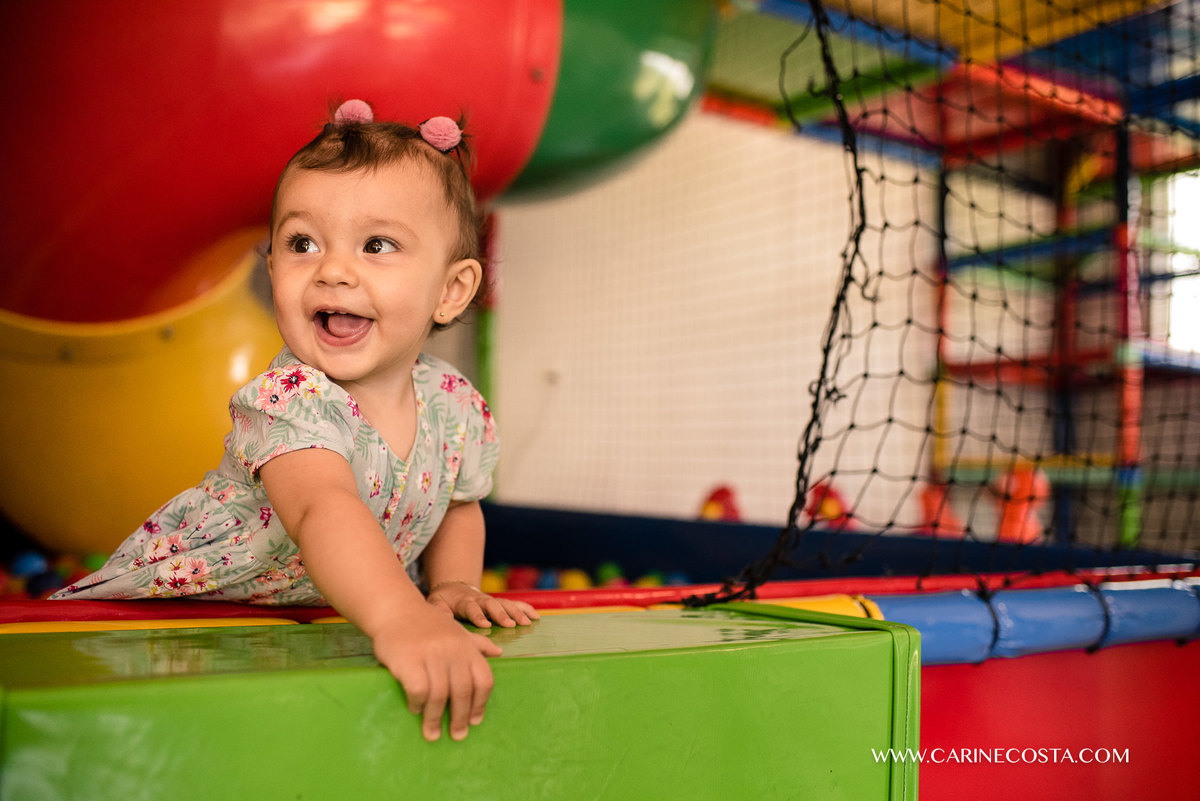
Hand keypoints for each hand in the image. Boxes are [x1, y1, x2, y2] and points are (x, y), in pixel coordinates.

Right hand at [370, 604, 502, 741]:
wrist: (397, 609)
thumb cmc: (428, 624)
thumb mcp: (457, 631)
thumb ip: (477, 644)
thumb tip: (499, 654)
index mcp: (467, 647)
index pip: (484, 680)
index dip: (481, 704)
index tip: (475, 721)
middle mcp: (453, 651)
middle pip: (463, 692)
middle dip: (461, 718)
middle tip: (457, 735)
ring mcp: (431, 655)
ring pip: (440, 695)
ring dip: (435, 719)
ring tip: (432, 734)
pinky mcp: (409, 660)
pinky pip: (418, 690)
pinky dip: (418, 704)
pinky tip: (415, 709)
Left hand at [427, 580, 539, 627]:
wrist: (453, 588)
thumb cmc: (444, 600)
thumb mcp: (435, 602)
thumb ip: (438, 609)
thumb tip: (443, 616)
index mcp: (464, 602)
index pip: (472, 608)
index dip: (479, 616)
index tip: (487, 625)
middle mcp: (480, 600)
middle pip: (492, 605)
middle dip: (502, 614)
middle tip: (511, 624)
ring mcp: (491, 600)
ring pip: (506, 604)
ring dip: (517, 612)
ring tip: (528, 622)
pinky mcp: (499, 602)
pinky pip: (514, 604)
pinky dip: (526, 608)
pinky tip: (536, 617)